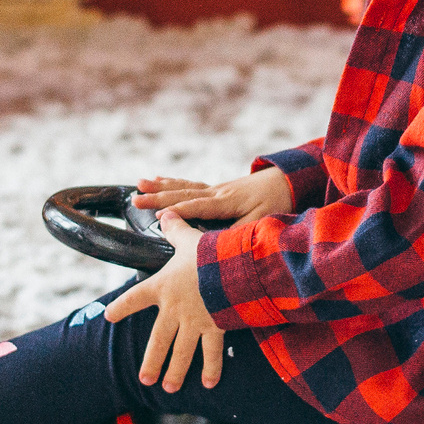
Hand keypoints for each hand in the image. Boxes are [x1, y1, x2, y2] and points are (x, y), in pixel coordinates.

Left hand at [104, 211, 222, 392]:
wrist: (232, 268)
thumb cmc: (209, 252)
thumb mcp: (189, 238)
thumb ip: (175, 229)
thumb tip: (166, 213)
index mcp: (162, 287)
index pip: (134, 299)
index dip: (121, 308)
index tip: (109, 316)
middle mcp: (174, 310)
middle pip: (158, 340)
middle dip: (151, 361)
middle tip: (145, 379)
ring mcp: (194, 322)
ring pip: (181, 353)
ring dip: (175, 372)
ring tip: (168, 388)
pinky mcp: (215, 328)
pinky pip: (212, 353)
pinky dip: (211, 369)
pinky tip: (208, 385)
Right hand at [132, 166, 292, 225]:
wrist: (288, 180)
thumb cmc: (276, 202)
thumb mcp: (262, 221)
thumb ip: (240, 233)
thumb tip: (219, 244)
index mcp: (227, 202)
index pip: (198, 207)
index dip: (178, 213)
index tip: (158, 219)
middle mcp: (217, 192)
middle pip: (183, 194)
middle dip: (158, 197)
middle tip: (135, 199)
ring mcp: (216, 189)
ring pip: (183, 186)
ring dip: (160, 187)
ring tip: (139, 184)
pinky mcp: (217, 189)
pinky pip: (190, 185)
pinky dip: (173, 182)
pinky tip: (160, 179)